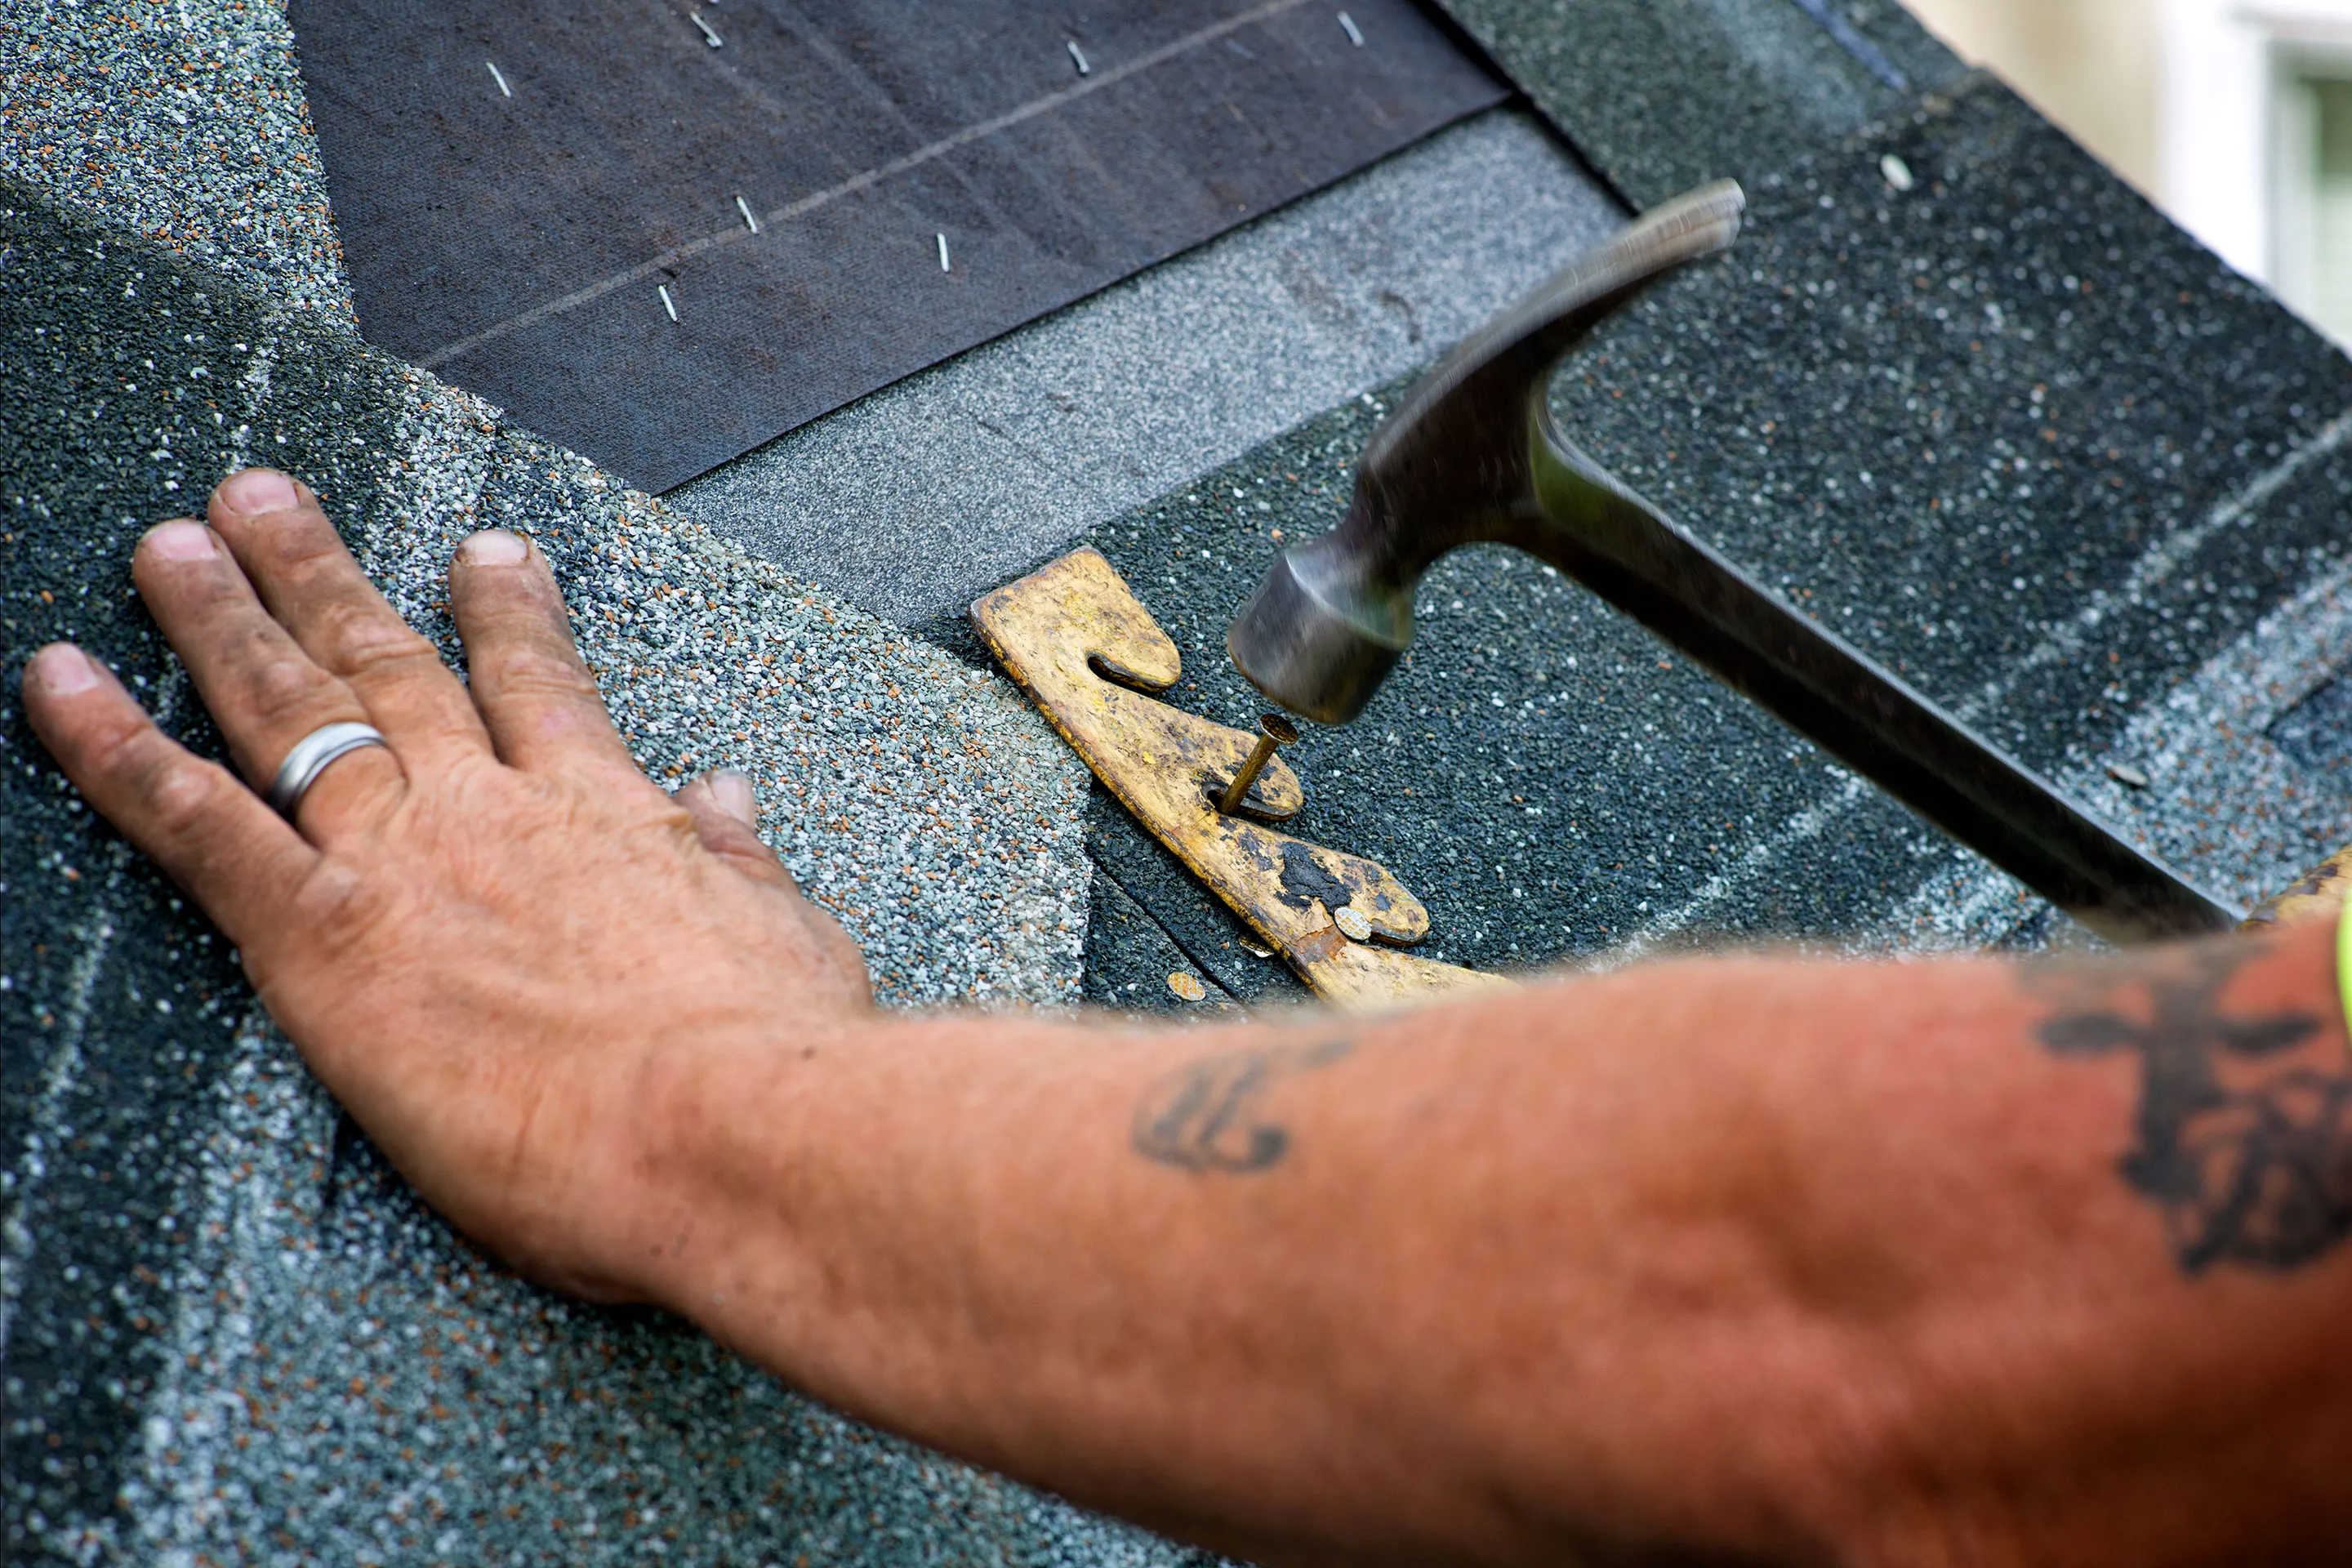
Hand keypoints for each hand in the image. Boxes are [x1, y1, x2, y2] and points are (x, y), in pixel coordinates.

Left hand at [19, 469, 872, 1300]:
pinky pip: (196, 822)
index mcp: (607, 817)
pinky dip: (116, 749)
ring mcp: (404, 858)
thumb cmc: (772, 1057)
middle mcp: (494, 811)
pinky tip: (57, 683)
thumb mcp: (783, 937)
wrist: (724, 1122)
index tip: (479, 553)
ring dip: (220, 617)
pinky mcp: (324, 935)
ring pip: (292, 707)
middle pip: (392, 666)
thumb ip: (738, 860)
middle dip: (323, 575)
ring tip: (168, 542)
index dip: (505, 616)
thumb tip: (722, 796)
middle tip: (265, 500)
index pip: (541, 690)